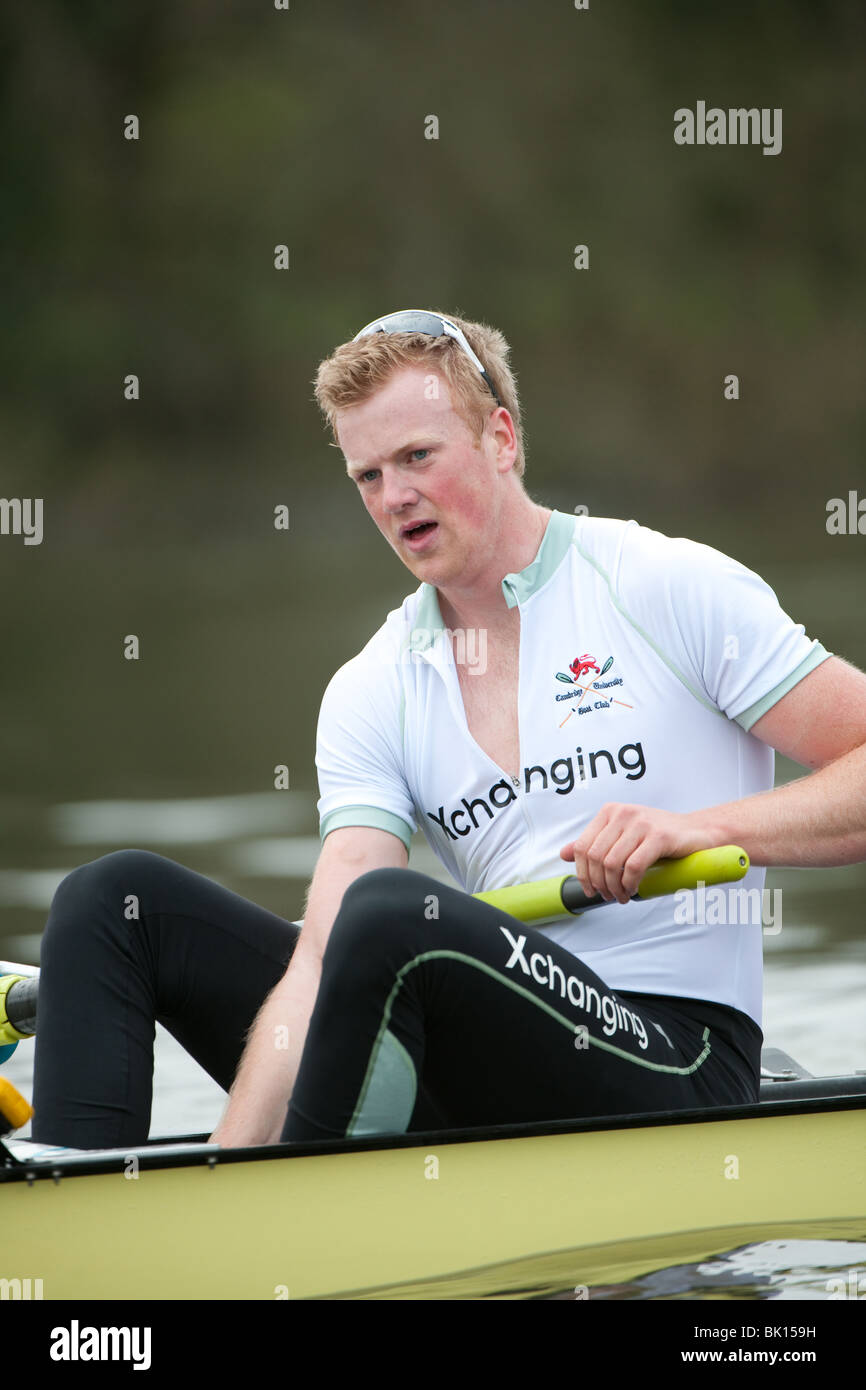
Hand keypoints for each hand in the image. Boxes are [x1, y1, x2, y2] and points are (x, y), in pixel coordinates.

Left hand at [559, 803, 714, 904]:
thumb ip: (595, 843)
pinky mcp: (659, 836)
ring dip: (614, 887)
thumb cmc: (660, 837)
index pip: (582, 846)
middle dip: (599, 883)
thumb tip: (563, 854)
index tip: (591, 890)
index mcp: (610, 812)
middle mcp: (623, 813)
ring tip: (622, 896)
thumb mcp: (623, 836)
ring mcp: (641, 823)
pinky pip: (633, 867)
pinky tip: (634, 889)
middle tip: (609, 896)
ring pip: (612, 864)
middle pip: (595, 857)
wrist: (699, 832)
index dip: (582, 873)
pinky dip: (630, 884)